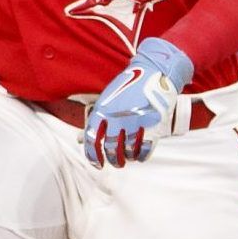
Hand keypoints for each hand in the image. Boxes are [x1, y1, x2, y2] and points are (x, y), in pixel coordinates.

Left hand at [82, 38, 192, 167]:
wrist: (155, 73)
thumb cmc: (128, 87)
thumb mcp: (107, 99)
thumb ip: (97, 119)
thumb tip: (83, 140)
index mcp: (102, 110)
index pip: (92, 139)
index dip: (93, 156)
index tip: (97, 165)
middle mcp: (117, 118)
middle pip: (110, 148)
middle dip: (113, 159)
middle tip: (117, 163)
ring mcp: (135, 123)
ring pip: (128, 151)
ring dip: (127, 158)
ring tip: (128, 158)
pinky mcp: (153, 126)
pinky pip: (145, 149)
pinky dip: (141, 156)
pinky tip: (140, 155)